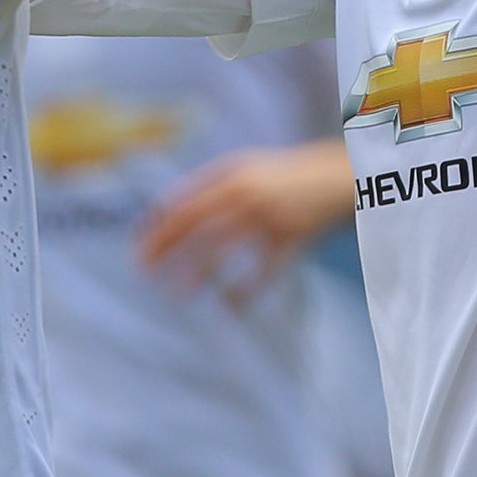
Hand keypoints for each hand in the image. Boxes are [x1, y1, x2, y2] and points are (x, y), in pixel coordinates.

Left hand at [136, 140, 354, 306]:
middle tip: (144, 271)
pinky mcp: (293, 238)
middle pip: (194, 221)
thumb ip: (209, 186)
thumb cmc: (282, 177)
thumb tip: (164, 211)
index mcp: (230, 174)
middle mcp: (245, 192)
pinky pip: (265, 271)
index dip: (157, 223)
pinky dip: (245, 291)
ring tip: (177, 295)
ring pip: (224, 248)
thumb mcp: (244, 168)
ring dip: (197, 273)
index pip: (182, 199)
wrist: (339, 176)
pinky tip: (229, 307)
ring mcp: (269, 215)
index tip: (137, 245)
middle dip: (165, 246)